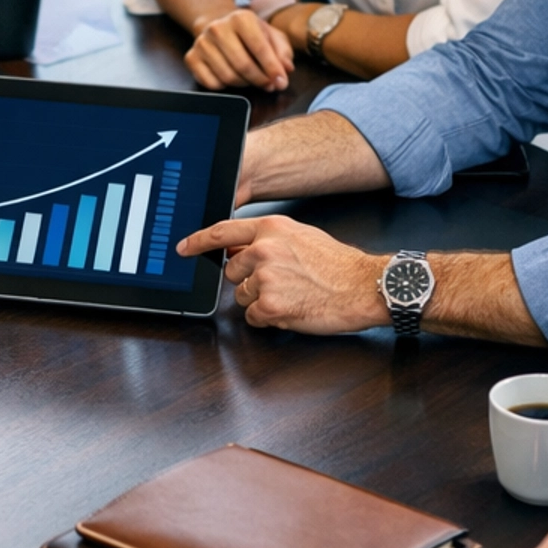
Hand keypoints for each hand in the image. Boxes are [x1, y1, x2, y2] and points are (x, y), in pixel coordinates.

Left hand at [176, 214, 383, 331]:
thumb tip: (241, 248)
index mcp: (270, 229)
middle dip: (250, 280)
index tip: (184, 248)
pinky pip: (253, 317)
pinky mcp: (268, 305)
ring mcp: (264, 278)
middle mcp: (263, 250)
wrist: (363, 286)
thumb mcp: (301, 237)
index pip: (222, 233)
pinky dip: (269, 318)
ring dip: (261, 300)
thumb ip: (269, 240)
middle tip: (281, 282)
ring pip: (242, 296)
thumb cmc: (338, 264)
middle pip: (232, 272)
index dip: (199, 242)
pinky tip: (292, 308)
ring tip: (292, 294)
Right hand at [184, 7, 293, 93]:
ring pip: (227, 77)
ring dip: (244, 83)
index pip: (259, 48)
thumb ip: (282, 51)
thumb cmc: (250, 34)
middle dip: (260, 80)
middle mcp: (218, 28)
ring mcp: (202, 43)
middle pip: (243, 65)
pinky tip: (233, 77)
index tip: (281, 82)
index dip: (273, 69)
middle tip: (269, 85)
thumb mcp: (272, 35)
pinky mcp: (191, 58)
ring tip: (252, 79)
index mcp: (241, 18)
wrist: (220, 26)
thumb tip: (285, 69)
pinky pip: (211, 84)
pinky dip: (225, 87)